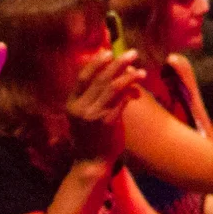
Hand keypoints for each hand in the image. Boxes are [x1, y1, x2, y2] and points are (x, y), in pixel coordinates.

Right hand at [66, 48, 144, 163]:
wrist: (91, 162)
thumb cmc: (89, 135)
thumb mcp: (82, 114)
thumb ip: (90, 95)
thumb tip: (107, 70)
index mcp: (71, 103)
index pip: (83, 77)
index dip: (96, 63)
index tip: (109, 52)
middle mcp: (80, 108)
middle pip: (101, 79)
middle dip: (118, 64)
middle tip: (132, 54)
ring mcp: (93, 115)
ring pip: (113, 87)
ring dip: (128, 76)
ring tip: (140, 71)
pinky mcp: (107, 123)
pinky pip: (121, 102)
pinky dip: (130, 92)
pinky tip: (137, 89)